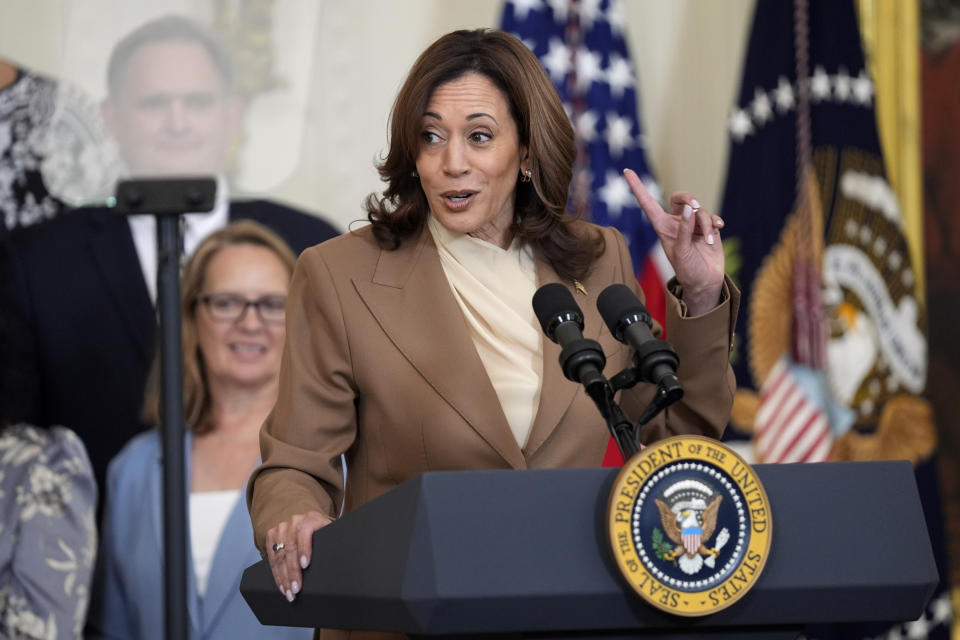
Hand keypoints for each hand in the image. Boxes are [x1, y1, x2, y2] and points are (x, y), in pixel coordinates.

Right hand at [265, 511, 332, 601]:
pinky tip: (282, 585)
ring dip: (283, 577)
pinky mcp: (272, 535)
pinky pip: (272, 557)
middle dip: (293, 571)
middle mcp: (295, 521)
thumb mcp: (330, 535)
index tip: (305, 565)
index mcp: (312, 518)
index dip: (304, 549)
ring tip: (289, 592)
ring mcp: (282, 528)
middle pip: (290, 548)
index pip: (304, 532)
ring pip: (280, 555)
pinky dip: (276, 574)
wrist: (311, 523)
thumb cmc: (324, 534)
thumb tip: (340, 564)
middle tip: (296, 588)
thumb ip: (332, 543)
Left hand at [624, 169, 724, 315]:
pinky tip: (718, 229)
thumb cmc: (688, 270)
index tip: (626, 171)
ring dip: (705, 224)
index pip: (647, 203)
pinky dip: (715, 222)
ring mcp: (692, 224)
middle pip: (681, 198)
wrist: (706, 282)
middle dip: (689, 198)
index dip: (637, 187)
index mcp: (662, 227)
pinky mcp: (707, 228)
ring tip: (707, 241)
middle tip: (696, 206)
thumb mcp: (682, 252)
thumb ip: (685, 230)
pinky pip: (712, 217)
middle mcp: (676, 223)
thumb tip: (691, 209)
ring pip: (700, 210)